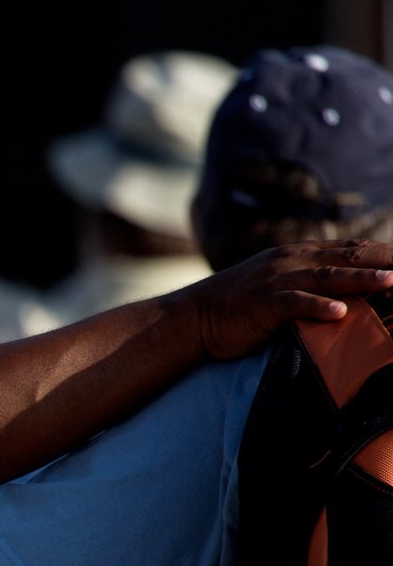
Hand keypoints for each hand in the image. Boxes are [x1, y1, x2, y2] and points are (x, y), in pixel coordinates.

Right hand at [179, 239, 392, 359]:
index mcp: (299, 254)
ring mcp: (276, 281)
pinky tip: (339, 313)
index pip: (353, 248)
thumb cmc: (240, 306)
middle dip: (385, 262)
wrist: (193, 317)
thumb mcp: (278, 283)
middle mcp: (291, 261)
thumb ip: (311, 281)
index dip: (386, 253)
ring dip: (361, 279)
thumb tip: (351, 292)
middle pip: (348, 257)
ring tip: (391, 283)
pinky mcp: (262, 304)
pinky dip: (317, 307)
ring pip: (327, 277)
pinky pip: (294, 304)